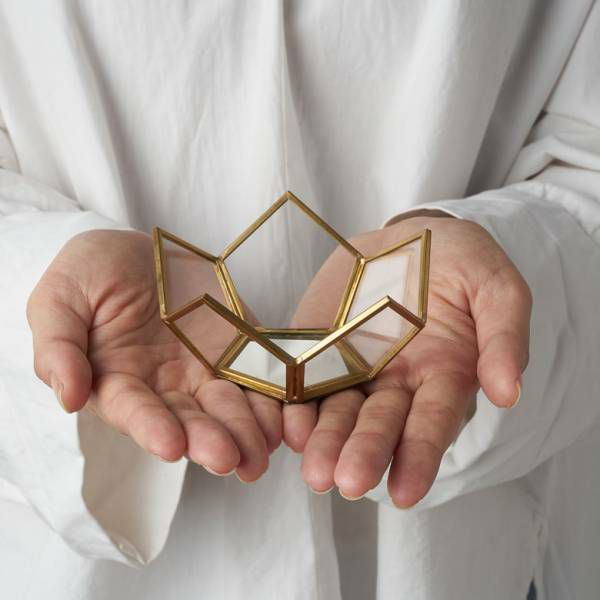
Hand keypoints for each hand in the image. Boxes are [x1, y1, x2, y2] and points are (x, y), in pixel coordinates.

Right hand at [27, 230, 280, 480]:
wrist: (138, 249)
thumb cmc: (89, 273)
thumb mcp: (59, 299)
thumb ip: (58, 346)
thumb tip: (68, 397)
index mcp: (119, 382)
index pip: (135, 411)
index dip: (152, 428)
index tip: (170, 445)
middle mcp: (165, 386)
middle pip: (190, 419)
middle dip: (210, 440)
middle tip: (230, 459)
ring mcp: (205, 369)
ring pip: (229, 405)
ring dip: (248, 429)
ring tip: (264, 448)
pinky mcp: (238, 348)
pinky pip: (259, 374)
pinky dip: (274, 396)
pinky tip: (288, 417)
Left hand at [283, 216, 530, 505]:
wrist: (408, 235)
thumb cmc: (460, 261)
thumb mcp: (495, 287)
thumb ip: (504, 336)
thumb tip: (507, 393)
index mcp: (443, 374)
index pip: (432, 422)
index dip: (420, 456)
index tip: (405, 492)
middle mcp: (397, 382)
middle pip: (380, 424)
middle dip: (365, 453)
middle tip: (347, 482)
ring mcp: (354, 367)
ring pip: (338, 411)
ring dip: (326, 441)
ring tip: (315, 470)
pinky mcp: (319, 349)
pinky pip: (304, 380)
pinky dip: (295, 404)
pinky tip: (288, 426)